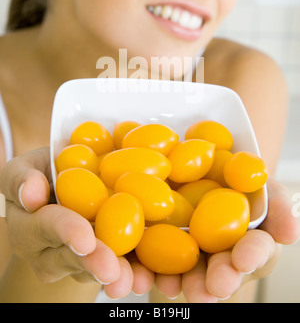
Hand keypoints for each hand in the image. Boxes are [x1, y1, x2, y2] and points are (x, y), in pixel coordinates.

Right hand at [0, 148, 153, 298]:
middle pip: (73, 258)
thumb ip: (21, 178)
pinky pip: (120, 268)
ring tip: (137, 280)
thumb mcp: (26, 167)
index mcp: (28, 227)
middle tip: (112, 270)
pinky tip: (152, 274)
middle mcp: (49, 253)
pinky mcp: (104, 260)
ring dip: (119, 275)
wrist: (64, 187)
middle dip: (94, 264)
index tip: (85, 240)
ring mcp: (77, 261)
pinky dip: (138, 271)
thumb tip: (31, 194)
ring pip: (97, 270)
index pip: (47, 227)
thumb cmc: (43, 173)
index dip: (66, 232)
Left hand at [154, 178, 299, 302]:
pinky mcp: (160, 245)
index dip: (250, 256)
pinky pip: (154, 260)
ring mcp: (190, 252)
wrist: (207, 170)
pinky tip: (143, 273)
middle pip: (220, 270)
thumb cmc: (243, 184)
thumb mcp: (265, 187)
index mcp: (248, 244)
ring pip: (186, 272)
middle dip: (217, 279)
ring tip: (173, 287)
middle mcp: (220, 254)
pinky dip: (148, 270)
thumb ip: (279, 206)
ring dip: (181, 282)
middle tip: (214, 286)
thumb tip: (288, 234)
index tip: (243, 260)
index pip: (254, 251)